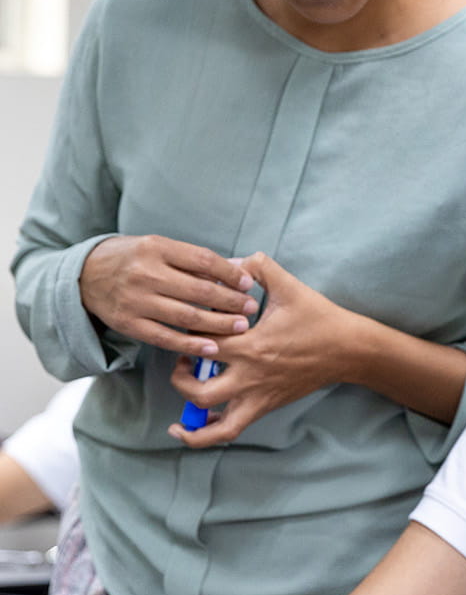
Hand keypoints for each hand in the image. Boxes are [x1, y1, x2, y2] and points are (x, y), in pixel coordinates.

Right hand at [79, 235, 258, 356]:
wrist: (85, 275)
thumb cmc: (132, 258)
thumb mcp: (157, 247)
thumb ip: (189, 260)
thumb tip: (231, 275)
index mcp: (156, 248)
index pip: (203, 260)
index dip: (229, 273)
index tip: (248, 284)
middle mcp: (146, 273)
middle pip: (198, 291)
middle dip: (230, 301)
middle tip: (251, 309)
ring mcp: (136, 301)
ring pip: (186, 317)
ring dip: (218, 324)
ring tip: (241, 327)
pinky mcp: (129, 324)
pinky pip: (166, 338)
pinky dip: (191, 344)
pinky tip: (212, 348)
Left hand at [166, 251, 366, 447]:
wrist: (348, 349)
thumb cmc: (318, 318)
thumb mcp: (288, 286)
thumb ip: (258, 267)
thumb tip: (232, 262)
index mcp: (250, 346)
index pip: (202, 344)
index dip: (189, 332)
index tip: (192, 321)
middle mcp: (249, 377)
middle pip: (198, 389)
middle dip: (180, 376)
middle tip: (182, 358)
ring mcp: (257, 397)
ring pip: (213, 423)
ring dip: (191, 416)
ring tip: (183, 400)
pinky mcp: (265, 406)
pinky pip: (230, 430)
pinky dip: (207, 435)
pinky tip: (191, 428)